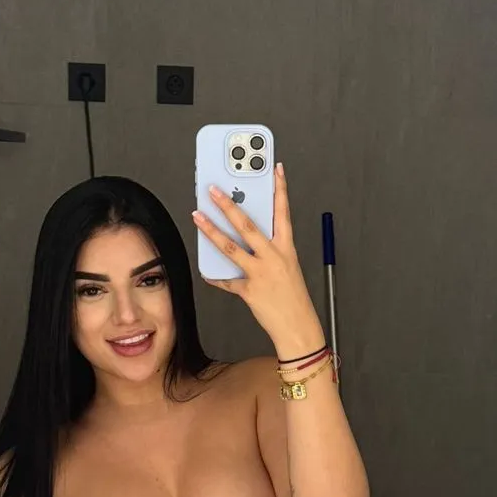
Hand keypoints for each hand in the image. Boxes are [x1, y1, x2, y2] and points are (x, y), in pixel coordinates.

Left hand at [192, 164, 324, 356]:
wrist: (298, 327)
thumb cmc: (293, 297)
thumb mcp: (287, 267)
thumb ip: (268, 250)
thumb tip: (247, 238)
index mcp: (286, 249)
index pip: (283, 212)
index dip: (280, 188)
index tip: (275, 168)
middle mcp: (274, 257)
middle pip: (247, 225)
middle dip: (228, 204)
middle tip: (213, 190)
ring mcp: (261, 273)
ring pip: (231, 246)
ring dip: (211, 230)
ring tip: (197, 216)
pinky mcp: (249, 290)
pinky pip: (226, 280)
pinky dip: (215, 275)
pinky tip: (206, 270)